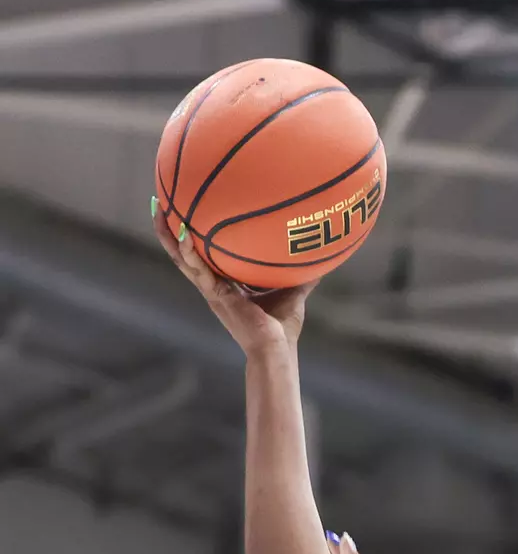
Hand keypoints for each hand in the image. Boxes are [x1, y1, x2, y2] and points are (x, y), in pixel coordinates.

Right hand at [152, 198, 317, 357]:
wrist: (276, 348)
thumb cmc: (282, 328)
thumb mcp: (293, 294)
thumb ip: (302, 276)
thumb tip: (321, 259)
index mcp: (225, 286)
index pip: (204, 258)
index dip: (193, 240)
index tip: (185, 216)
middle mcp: (213, 286)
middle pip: (184, 254)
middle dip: (170, 231)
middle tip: (160, 204)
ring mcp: (211, 291)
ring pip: (182, 259)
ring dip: (168, 235)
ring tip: (160, 210)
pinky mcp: (215, 295)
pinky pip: (197, 269)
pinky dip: (189, 251)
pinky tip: (183, 233)